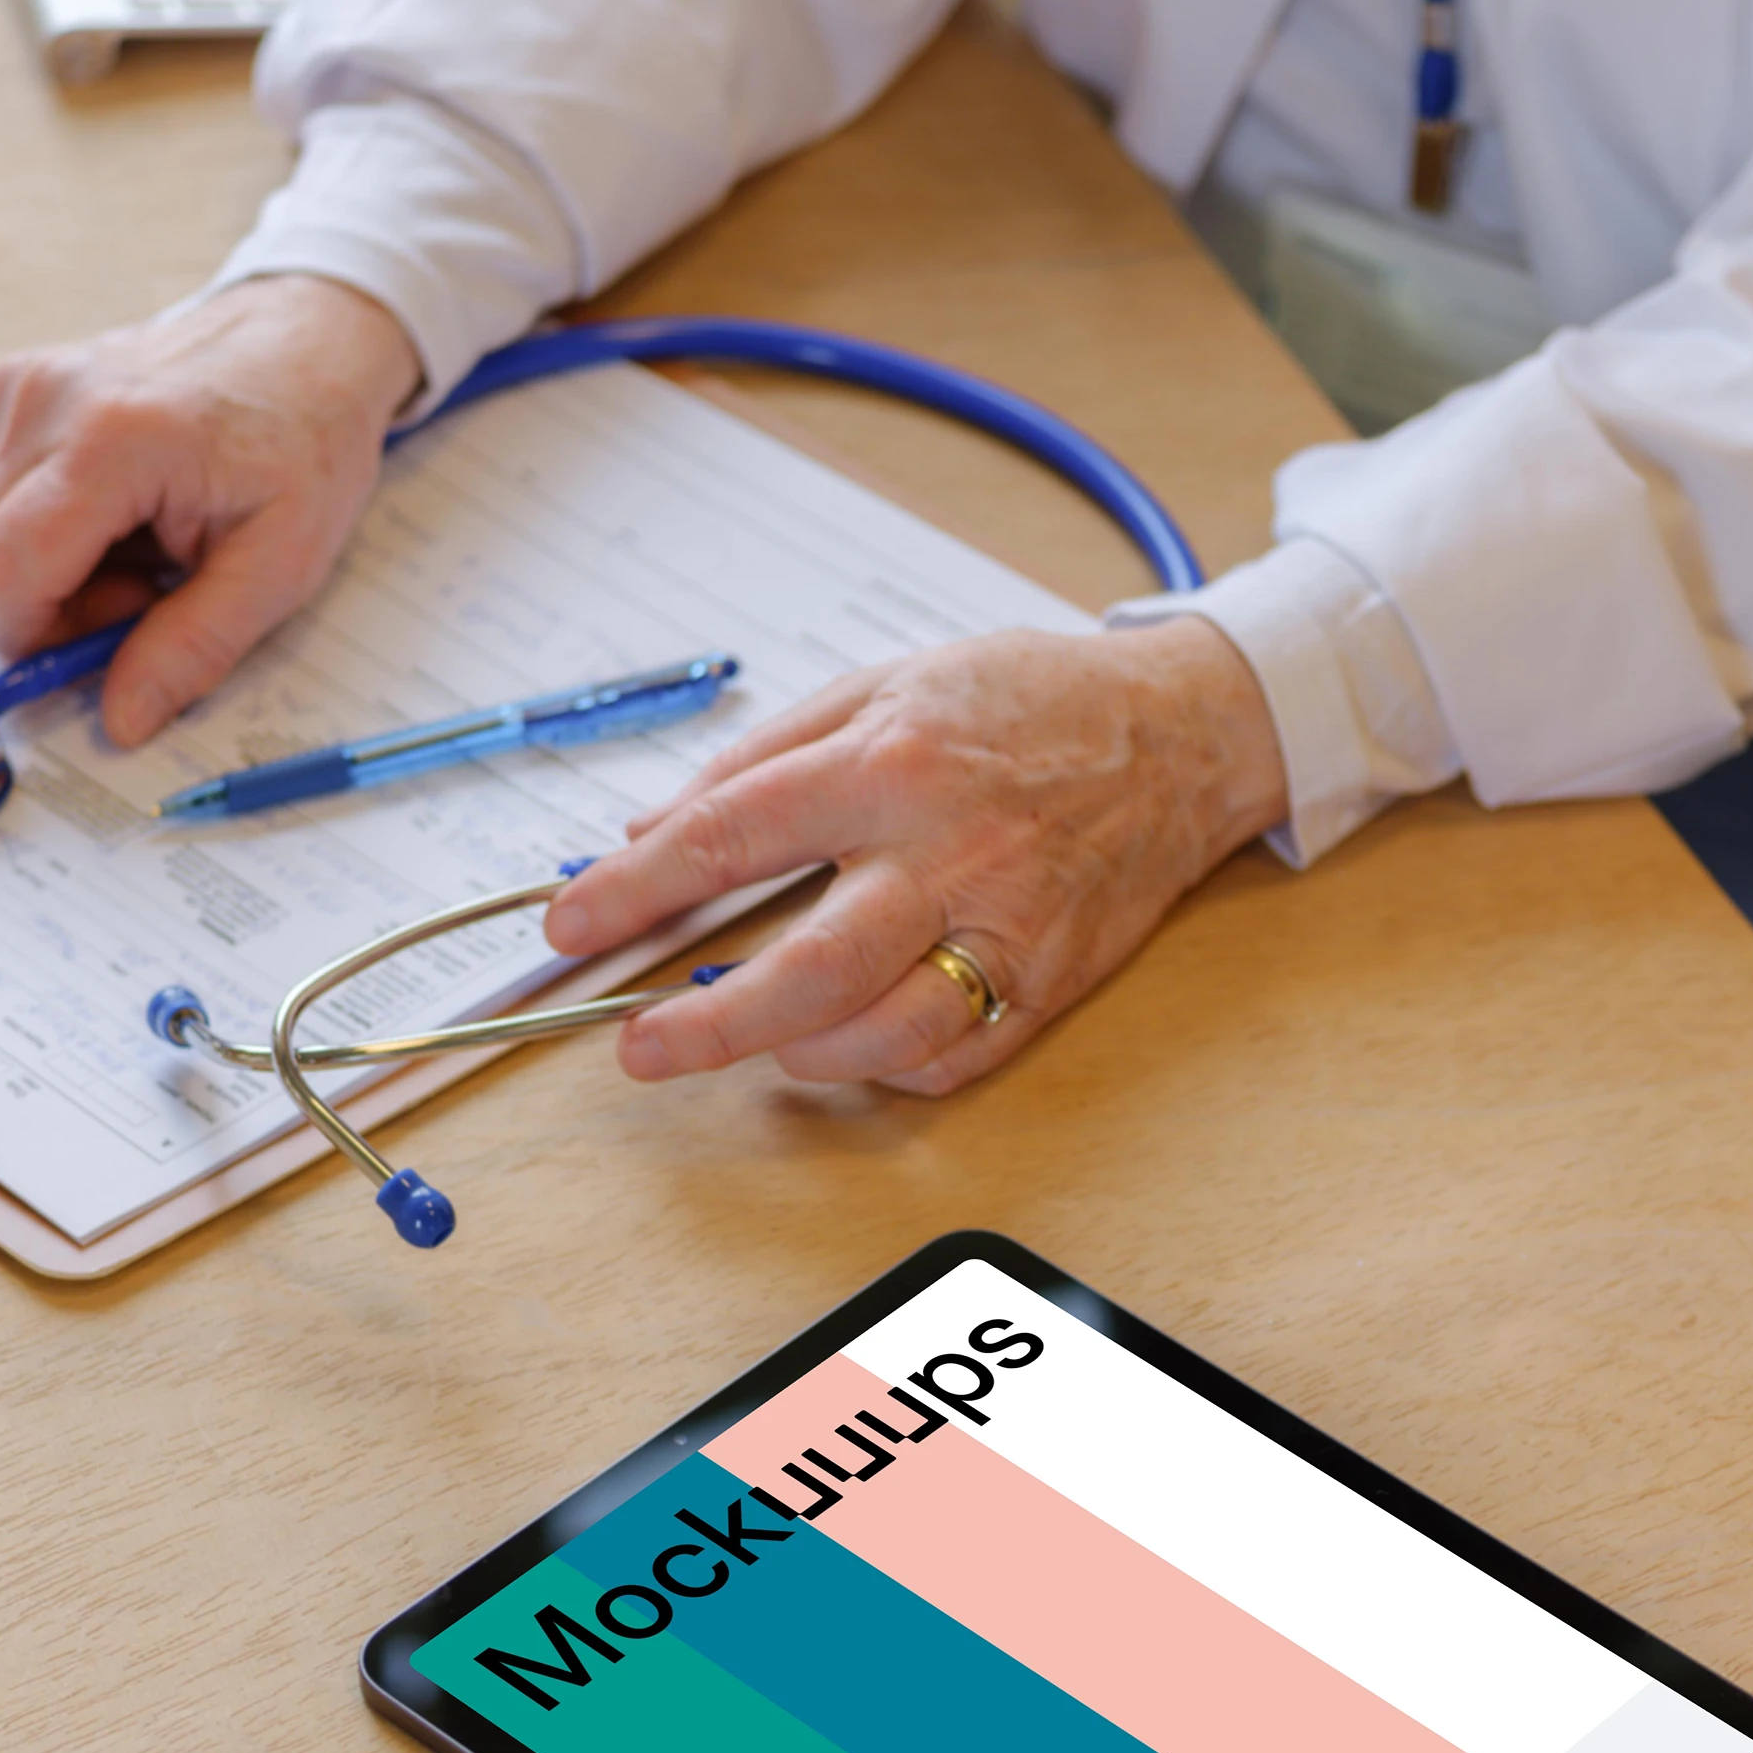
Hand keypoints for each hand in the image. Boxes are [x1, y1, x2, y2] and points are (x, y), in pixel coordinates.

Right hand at [0, 275, 425, 744]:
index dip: (39, 638)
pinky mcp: (16, 386)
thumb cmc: (308, 441)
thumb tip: (121, 722)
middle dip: (44, 609)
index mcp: (113, 440)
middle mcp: (45, 400)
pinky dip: (45, 526)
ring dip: (48, 569)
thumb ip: (195, 648)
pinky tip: (121, 512)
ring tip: (142, 549)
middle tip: (142, 597)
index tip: (112, 641)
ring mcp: (22, 385)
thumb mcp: (280, 565)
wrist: (306, 339)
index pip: (3, 572)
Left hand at [536, 618, 1287, 1094]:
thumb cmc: (1025, 702)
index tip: (573, 925)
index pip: (732, 835)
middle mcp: (949, 851)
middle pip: (812, 966)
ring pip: (890, 1032)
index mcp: (891, 762)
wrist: (1179, 732)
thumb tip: (656, 834)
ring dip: (801, 1054)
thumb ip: (764, 760)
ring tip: (755, 1045)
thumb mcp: (881, 685)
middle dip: (710, 1022)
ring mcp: (1007, 924)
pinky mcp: (1051, 978)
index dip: (635, 889)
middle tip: (643, 1048)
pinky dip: (887, 1067)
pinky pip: (955, 1056)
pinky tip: (850, 1043)